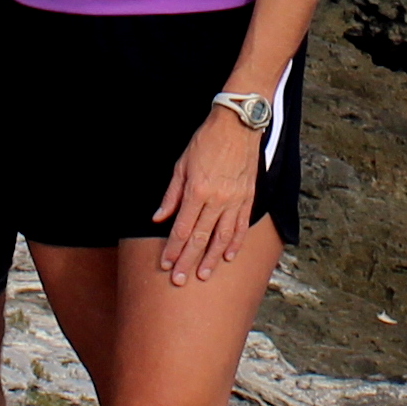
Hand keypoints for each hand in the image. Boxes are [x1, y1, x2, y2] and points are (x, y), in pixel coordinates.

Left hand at [150, 109, 266, 285]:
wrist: (237, 125)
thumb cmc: (206, 142)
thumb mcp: (181, 165)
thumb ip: (171, 195)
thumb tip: (158, 219)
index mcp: (197, 191)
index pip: (182, 229)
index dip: (173, 249)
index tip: (165, 264)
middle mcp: (217, 199)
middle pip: (200, 238)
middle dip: (188, 261)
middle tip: (180, 280)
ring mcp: (235, 200)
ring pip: (222, 237)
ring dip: (211, 258)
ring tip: (203, 275)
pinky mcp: (248, 198)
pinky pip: (241, 226)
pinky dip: (235, 243)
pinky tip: (227, 256)